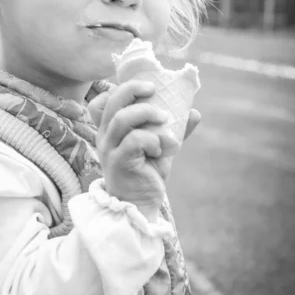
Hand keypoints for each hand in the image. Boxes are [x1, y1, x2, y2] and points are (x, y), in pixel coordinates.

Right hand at [89, 81, 181, 220]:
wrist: (140, 205)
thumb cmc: (146, 173)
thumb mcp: (160, 147)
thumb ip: (173, 129)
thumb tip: (194, 112)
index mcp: (109, 130)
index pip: (100, 102)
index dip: (118, 89)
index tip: (142, 89)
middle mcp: (104, 137)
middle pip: (111, 102)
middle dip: (133, 89)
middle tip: (154, 90)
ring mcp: (109, 150)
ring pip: (121, 119)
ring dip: (146, 113)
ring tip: (165, 119)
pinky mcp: (119, 163)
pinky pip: (134, 141)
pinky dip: (152, 139)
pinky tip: (161, 148)